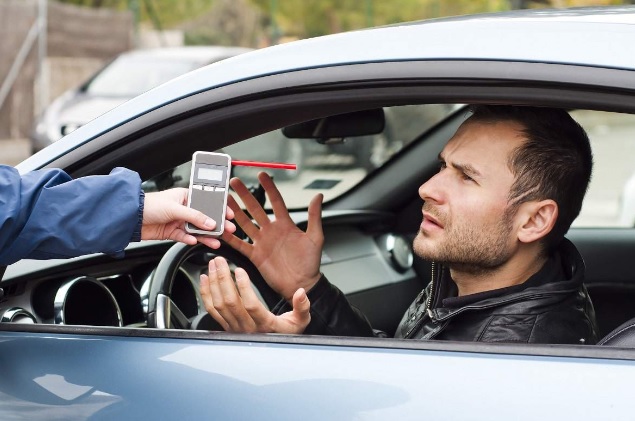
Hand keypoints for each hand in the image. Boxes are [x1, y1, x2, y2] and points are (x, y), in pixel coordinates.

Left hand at [141, 188, 235, 248]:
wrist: (131, 218)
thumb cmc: (149, 204)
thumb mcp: (175, 208)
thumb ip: (194, 216)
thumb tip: (210, 222)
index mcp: (185, 196)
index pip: (207, 202)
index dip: (218, 208)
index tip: (229, 214)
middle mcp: (183, 208)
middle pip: (204, 217)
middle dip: (216, 224)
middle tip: (228, 229)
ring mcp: (178, 221)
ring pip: (196, 229)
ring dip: (206, 235)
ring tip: (216, 241)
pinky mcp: (171, 232)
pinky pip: (185, 237)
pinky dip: (190, 240)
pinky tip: (195, 241)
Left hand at [200, 257, 310, 332]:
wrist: (275, 349)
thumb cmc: (287, 333)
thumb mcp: (301, 321)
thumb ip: (302, 307)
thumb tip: (301, 292)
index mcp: (265, 325)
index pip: (251, 306)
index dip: (243, 288)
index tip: (239, 270)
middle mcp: (247, 328)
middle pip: (230, 303)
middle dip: (222, 279)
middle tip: (220, 260)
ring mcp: (234, 328)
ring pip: (219, 306)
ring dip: (213, 284)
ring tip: (213, 265)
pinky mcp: (226, 326)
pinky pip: (212, 310)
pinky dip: (206, 294)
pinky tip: (204, 279)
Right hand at [222, 172, 323, 299]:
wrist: (302, 284)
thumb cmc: (310, 263)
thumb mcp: (315, 237)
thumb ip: (314, 216)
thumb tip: (318, 196)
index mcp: (286, 225)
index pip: (275, 201)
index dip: (269, 188)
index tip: (262, 174)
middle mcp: (271, 231)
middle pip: (255, 208)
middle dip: (245, 195)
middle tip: (235, 182)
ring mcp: (262, 242)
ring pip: (245, 223)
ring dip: (235, 211)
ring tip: (225, 199)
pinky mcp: (255, 255)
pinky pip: (240, 244)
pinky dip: (230, 237)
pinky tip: (222, 228)